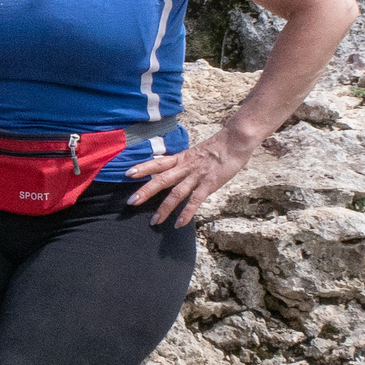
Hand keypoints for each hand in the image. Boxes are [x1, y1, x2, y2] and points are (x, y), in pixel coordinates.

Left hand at [124, 131, 251, 227]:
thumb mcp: (197, 153)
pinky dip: (186, 213)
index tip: (128, 173)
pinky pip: (195, 201)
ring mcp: (197, 176)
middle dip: (146, 191)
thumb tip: (177, 170)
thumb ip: (186, 162)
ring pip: (176, 193)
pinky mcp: (209, 184)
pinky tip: (179, 224)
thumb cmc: (219, 147)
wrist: (236, 140)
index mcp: (182, 158)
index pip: (158, 162)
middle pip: (161, 179)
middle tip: (131, 202)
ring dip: (164, 208)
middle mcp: (186, 167)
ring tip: (154, 221)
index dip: (143, 167)